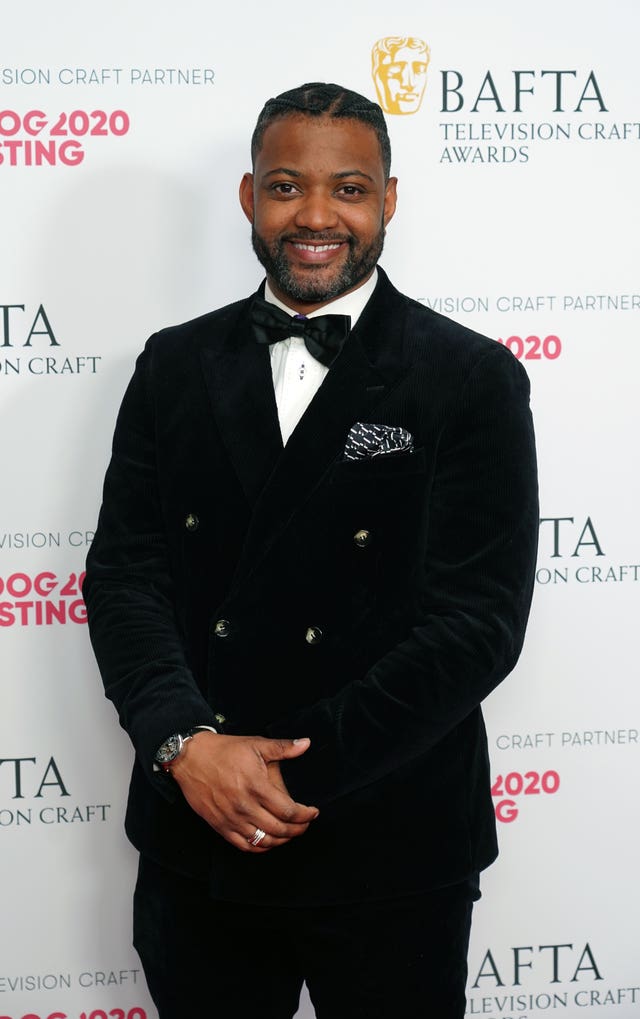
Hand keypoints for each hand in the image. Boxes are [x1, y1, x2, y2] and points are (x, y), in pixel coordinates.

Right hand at [169, 732, 318, 852]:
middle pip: (279, 829)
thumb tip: (306, 744)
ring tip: (290, 833)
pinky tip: (268, 841)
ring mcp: (231, 818)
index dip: (305, 816)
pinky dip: (260, 847)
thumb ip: (283, 747)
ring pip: (263, 841)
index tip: (313, 813)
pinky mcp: (220, 826)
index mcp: (256, 786)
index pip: (289, 811)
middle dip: (298, 830)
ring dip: (282, 840)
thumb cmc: (225, 750)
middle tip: (305, 824)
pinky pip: (244, 845)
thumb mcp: (256, 744)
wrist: (191, 758)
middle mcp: (245, 806)